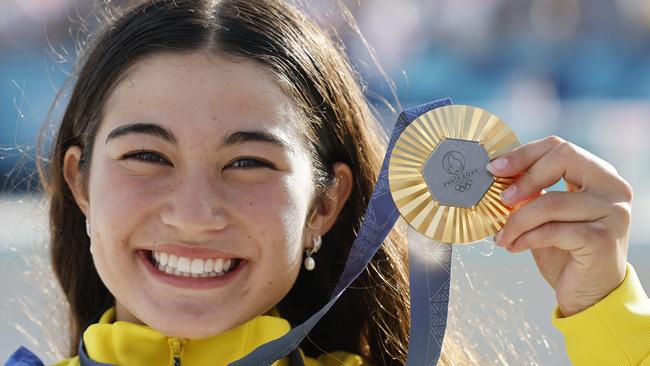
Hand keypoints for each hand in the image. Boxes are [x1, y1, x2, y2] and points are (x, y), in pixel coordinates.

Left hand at [487, 136, 632, 316]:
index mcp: (599, 175)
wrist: (590, 294)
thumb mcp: (546, 215)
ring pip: (551, 202)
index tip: (494, 168)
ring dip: (517, 220)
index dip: (524, 154)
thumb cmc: (565, 251)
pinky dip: (526, 238)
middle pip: (563, 159)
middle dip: (523, 178)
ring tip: (502, 235)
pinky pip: (553, 230)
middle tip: (501, 200)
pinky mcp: (602, 240)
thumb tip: (496, 174)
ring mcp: (613, 213)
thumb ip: (531, 192)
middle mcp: (612, 188)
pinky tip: (514, 246)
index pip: (560, 147)